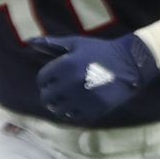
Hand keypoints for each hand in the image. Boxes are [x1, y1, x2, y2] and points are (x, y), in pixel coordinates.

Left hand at [28, 33, 158, 124]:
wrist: (130, 63)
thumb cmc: (100, 51)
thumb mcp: (76, 44)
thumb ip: (51, 44)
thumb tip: (29, 41)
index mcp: (66, 65)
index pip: (42, 80)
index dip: (45, 80)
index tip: (52, 79)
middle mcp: (72, 83)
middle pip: (47, 97)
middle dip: (50, 94)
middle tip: (57, 91)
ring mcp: (84, 98)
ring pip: (59, 110)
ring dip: (59, 105)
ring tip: (67, 98)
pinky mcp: (95, 110)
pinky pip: (74, 117)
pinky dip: (72, 112)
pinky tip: (78, 104)